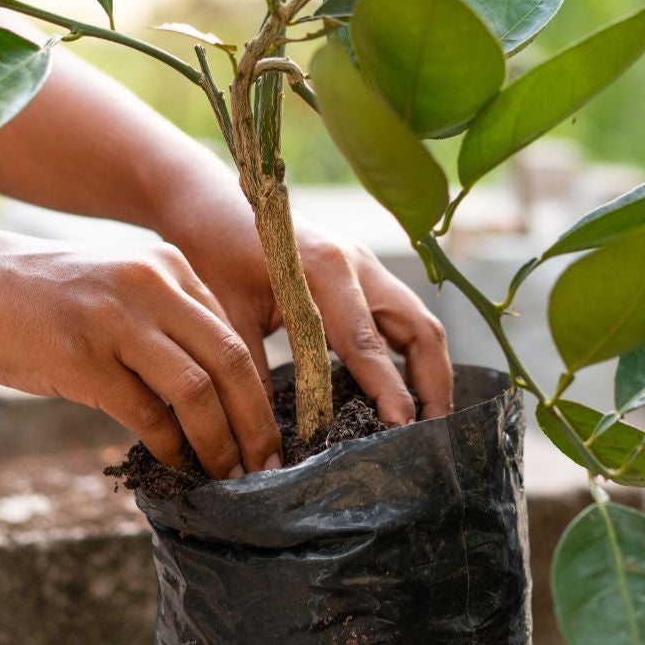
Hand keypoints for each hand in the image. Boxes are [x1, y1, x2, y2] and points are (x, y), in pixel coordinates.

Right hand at [0, 236, 282, 476]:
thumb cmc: (41, 297)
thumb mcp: (117, 288)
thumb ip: (163, 326)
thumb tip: (210, 396)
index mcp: (169, 268)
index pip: (234, 334)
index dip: (258, 391)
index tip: (266, 432)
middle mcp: (153, 286)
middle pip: (231, 361)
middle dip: (256, 423)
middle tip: (267, 467)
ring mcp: (118, 320)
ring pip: (196, 390)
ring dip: (219, 442)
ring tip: (227, 476)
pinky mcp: (83, 357)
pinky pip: (146, 413)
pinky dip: (169, 447)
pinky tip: (174, 466)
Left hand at [169, 200, 453, 426]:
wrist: (210, 202)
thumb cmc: (214, 252)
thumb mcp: (228, 315)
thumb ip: (254, 374)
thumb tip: (268, 442)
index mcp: (325, 269)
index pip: (367, 343)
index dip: (388, 390)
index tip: (403, 430)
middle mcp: (359, 264)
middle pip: (420, 329)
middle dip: (433, 385)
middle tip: (433, 436)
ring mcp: (368, 266)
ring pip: (421, 324)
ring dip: (430, 373)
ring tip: (429, 422)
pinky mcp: (366, 274)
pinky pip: (405, 318)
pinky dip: (413, 356)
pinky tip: (407, 393)